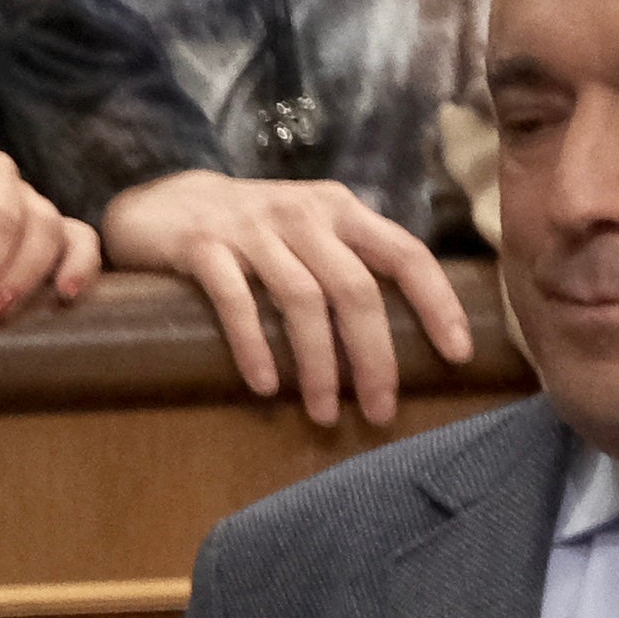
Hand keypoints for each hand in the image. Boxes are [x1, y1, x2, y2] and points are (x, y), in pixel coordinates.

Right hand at [98, 166, 475, 430]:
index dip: (437, 303)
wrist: (161, 203)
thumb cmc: (247, 232)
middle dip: (374, 355)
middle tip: (381, 410)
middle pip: (355, 289)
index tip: (457, 354)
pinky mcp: (203, 247)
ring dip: (317, 364)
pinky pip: (236, 302)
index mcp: (340, 210)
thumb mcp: (308, 232)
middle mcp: (303, 214)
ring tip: (324, 413)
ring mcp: (251, 229)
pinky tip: (266, 387)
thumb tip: (403, 332)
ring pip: (301, 300)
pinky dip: (254, 347)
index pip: (405, 254)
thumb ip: (348, 263)